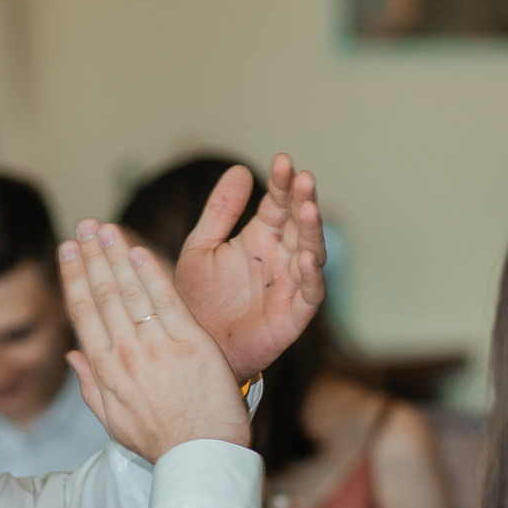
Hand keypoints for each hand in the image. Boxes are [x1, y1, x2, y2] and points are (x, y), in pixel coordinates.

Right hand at [58, 221, 252, 461]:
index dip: (73, 277)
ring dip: (115, 254)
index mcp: (105, 372)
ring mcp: (157, 347)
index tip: (67, 250)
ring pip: (129, 291)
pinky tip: (138, 250)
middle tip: (83, 225)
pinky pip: (166, 300)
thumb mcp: (114, 423)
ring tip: (104, 227)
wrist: (202, 456)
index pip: (83, 313)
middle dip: (90, 255)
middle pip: (102, 294)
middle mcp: (126, 354)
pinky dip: (151, 272)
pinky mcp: (190, 343)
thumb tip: (71, 355)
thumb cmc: (162, 443)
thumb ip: (90, 386)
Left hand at [172, 156, 323, 382]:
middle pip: (299, 223)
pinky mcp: (294, 315)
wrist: (194, 347)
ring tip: (309, 207)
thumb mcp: (201, 248)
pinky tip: (306, 258)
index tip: (282, 160)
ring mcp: (290, 284)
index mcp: (259, 237)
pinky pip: (310, 294)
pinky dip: (311, 277)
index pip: (277, 203)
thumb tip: (240, 169)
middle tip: (303, 177)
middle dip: (302, 200)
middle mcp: (280, 257)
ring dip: (312, 231)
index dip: (281, 183)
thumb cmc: (197, 299)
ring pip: (310, 252)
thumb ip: (220, 212)